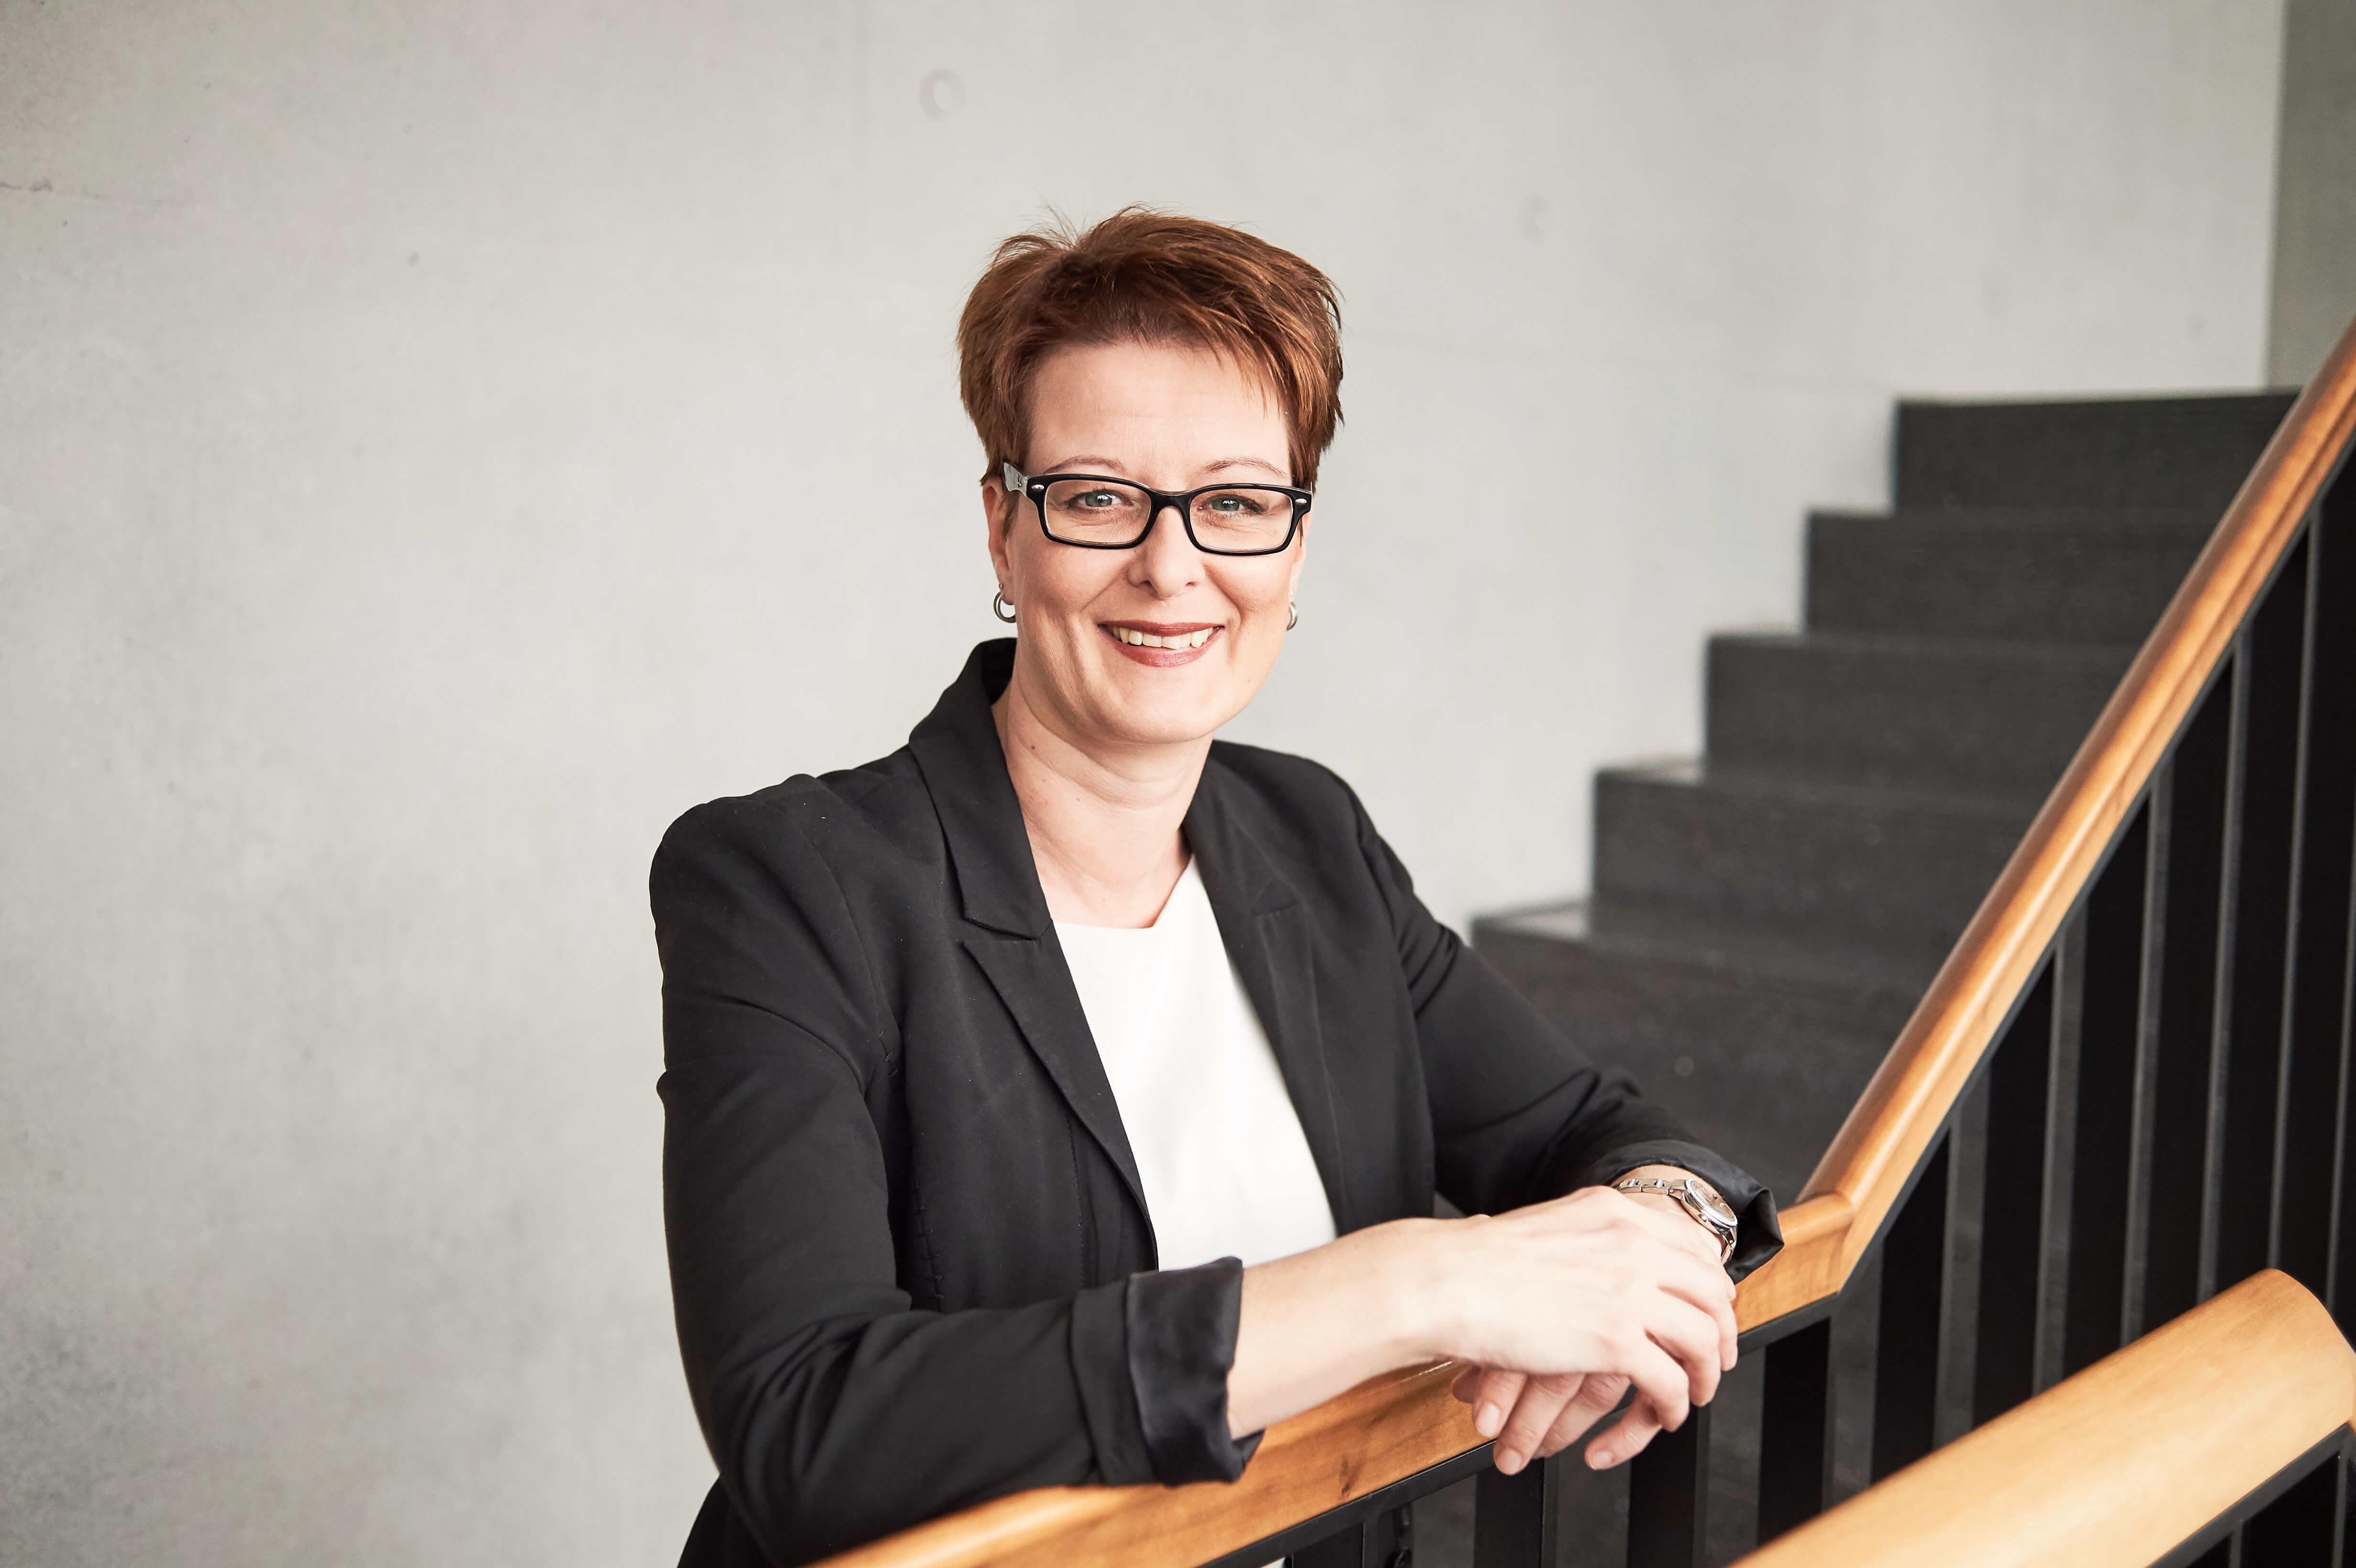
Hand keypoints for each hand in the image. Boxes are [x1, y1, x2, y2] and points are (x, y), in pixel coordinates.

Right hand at [1431, 1184, 1737, 1471]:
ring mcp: (1628, 1290)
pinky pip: (1670, 1380)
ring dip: (1706, 1374)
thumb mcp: (1544, 1228)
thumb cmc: (1475, 1262)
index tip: (1710, 1309)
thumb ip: (1578, 1236)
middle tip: (1715, 1359)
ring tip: (1692, 1394)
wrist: (1446, 1282)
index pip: (1693, 1245)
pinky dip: (1675, 1403)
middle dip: (1722, 1332)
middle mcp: (1632, 1243)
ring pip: (1703, 1338)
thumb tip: (1581, 1250)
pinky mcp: (1616, 1340)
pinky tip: (1664, 1413)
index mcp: (1614, 1211)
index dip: (1710, 1285)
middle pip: (1711, 1291)